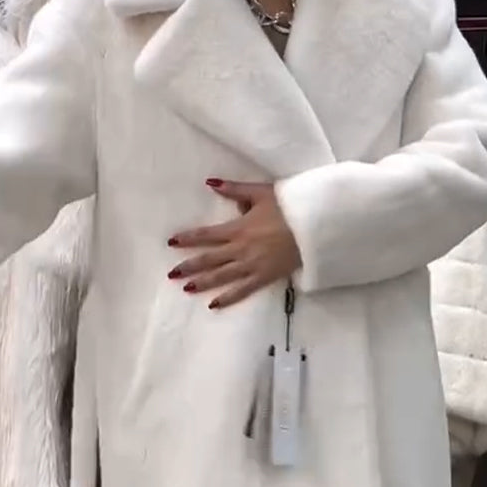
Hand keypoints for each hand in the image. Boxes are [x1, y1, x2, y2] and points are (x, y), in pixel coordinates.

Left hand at [167, 180, 300, 308]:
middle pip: (209, 259)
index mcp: (238, 228)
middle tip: (172, 273)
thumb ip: (234, 190)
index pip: (206, 235)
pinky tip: (213, 304)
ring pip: (221, 276)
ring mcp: (252, 265)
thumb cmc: (289, 207)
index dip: (188, 238)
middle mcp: (241, 249)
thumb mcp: (261, 192)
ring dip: (202, 283)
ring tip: (186, 288)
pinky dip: (228, 298)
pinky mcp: (264, 277)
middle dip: (189, 266)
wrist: (314, 227)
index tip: (171, 242)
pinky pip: (242, 290)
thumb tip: (211, 182)